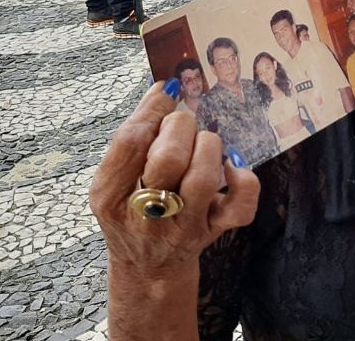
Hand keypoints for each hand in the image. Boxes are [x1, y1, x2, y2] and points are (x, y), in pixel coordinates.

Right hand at [89, 82, 259, 278]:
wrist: (148, 267)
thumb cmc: (132, 210)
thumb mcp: (115, 179)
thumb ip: (134, 135)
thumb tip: (164, 87)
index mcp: (110, 196)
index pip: (131, 141)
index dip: (153, 109)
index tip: (168, 90)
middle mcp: (145, 215)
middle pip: (168, 158)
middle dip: (180, 127)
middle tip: (182, 125)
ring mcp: (182, 225)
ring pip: (203, 177)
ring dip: (207, 146)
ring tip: (201, 143)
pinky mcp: (213, 231)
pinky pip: (239, 206)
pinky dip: (243, 180)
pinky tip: (232, 168)